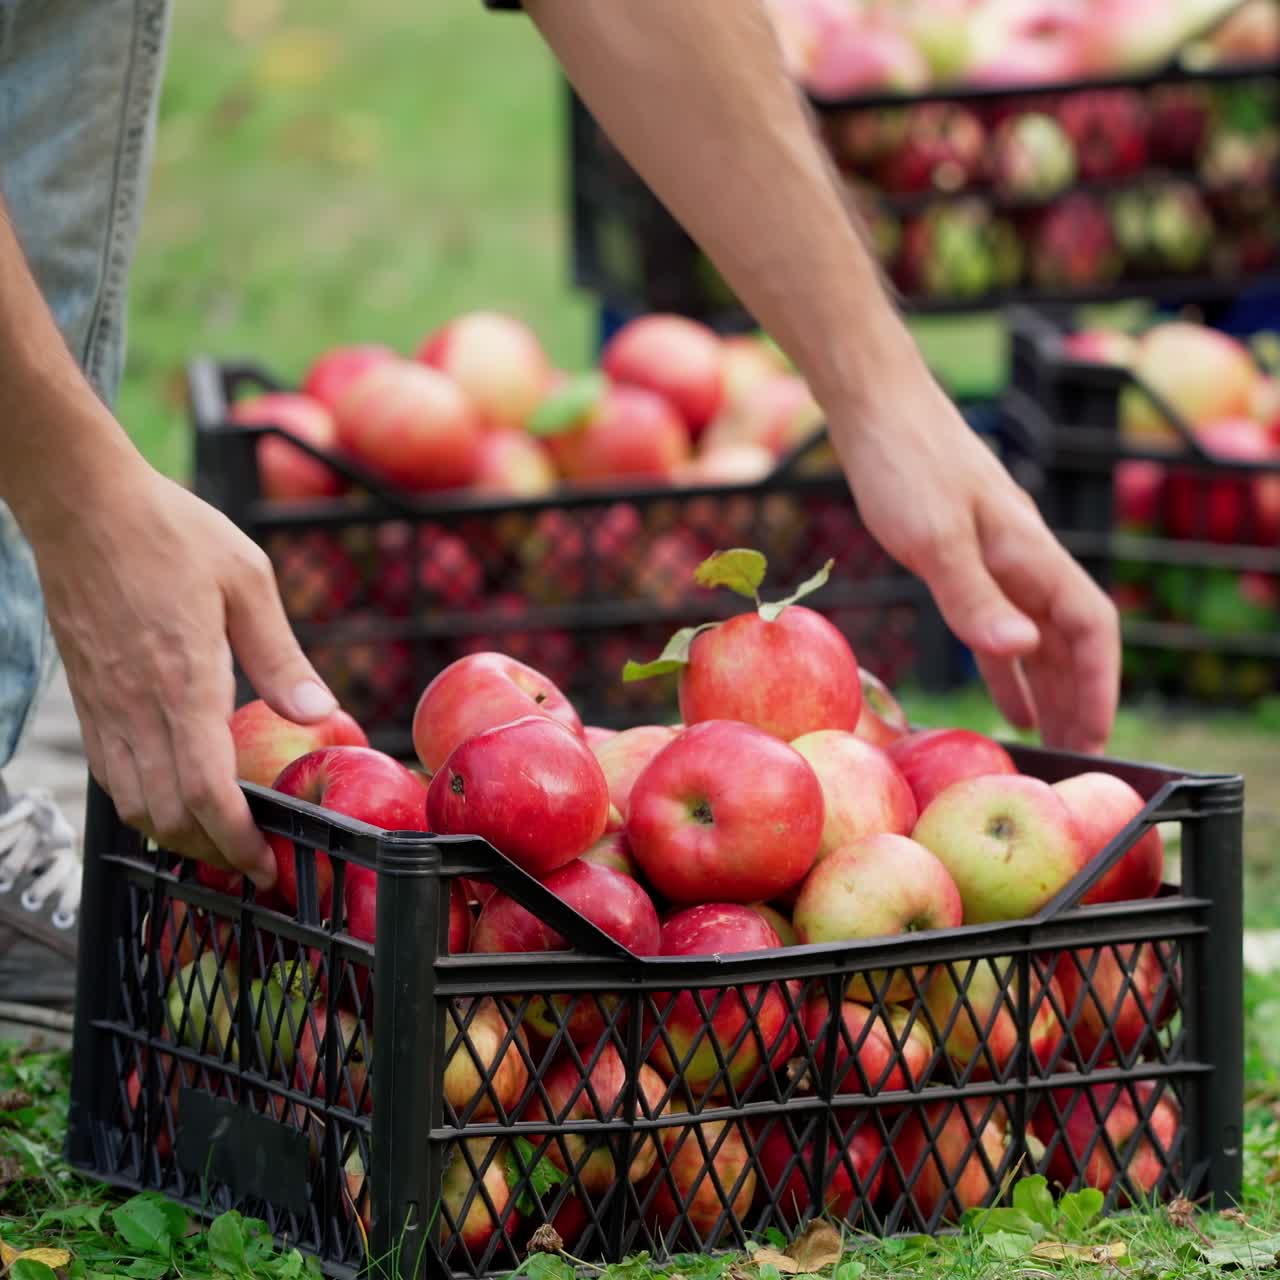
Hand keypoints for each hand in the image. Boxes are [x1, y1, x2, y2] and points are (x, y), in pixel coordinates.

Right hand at [31, 464, 336, 886]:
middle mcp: (137, 705)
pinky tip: (171, 798)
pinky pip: (109, 773)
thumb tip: (320, 713)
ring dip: (176, 836)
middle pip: (167, 814)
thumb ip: (281, 656)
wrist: (82, 503)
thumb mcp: (247, 581)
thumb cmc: (170, 532)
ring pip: (132, 803)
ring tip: (218, 841)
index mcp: (184, 680)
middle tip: (252, 863)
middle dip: (212, 853)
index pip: (205, 790)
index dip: (236, 840)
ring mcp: (103, 705)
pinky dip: (142, 803)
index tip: (266, 864)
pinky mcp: (85, 697)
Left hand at [832, 369, 1119, 754]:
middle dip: (1077, 699)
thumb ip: (974, 596)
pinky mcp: (961, 556)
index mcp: (1029, 554)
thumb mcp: (934, 536)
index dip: (1097, 684)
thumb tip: (1024, 649)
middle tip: (1076, 760)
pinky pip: (995, 624)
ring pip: (1035, 637)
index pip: (1089, 627)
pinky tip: (1004, 698)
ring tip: (1050, 742)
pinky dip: (1004, 665)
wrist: (876, 408)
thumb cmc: (905, 464)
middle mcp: (1023, 559)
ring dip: (1045, 689)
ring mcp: (995, 558)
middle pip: (1068, 641)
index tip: (1095, 736)